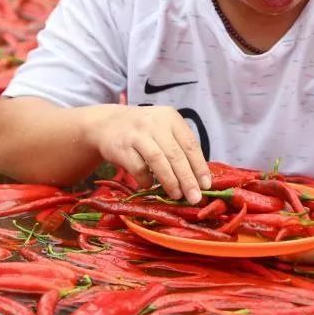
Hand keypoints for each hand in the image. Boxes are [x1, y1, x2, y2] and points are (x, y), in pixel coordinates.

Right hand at [84, 105, 209, 203]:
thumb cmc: (143, 132)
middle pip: (175, 154)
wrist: (107, 124)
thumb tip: (198, 179)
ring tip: (177, 195)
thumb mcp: (163, 130)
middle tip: (195, 197)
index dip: (199, 166)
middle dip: (187, 179)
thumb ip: (179, 148)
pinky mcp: (121, 146)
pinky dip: (146, 180)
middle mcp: (155, 123)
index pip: (190, 144)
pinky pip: (138, 167)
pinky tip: (149, 185)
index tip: (206, 185)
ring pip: (158, 160)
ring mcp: (137, 134)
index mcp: (171, 118)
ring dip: (170, 181)